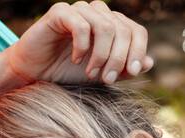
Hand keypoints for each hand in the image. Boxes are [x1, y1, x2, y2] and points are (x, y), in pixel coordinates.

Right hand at [7, 1, 152, 85]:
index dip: (138, 51)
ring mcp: (80, 10)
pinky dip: (82, 46)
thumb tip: (150, 62)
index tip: (133, 72)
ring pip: (106, 26)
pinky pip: (82, 25)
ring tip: (90, 73)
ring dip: (101, 55)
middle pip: (123, 29)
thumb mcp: (101, 75)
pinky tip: (75, 60)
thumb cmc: (67, 73)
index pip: (136, 31)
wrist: (34, 74)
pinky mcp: (60, 12)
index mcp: (111, 25)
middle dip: (118, 58)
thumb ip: (125, 69)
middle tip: (106, 80)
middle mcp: (98, 13)